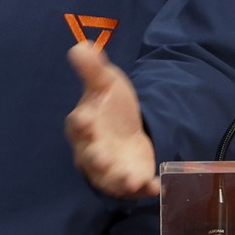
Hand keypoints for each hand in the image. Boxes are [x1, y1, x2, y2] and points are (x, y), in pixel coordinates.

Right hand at [65, 41, 158, 198]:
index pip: (77, 124)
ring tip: (133, 180)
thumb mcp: (105, 83)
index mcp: (83, 124)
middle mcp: (91, 149)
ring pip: (109, 177)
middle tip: (103, 157)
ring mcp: (109, 168)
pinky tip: (157, 185)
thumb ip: (93, 68)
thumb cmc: (109, 106)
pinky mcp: (127, 178)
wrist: (127, 127)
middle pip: (90, 156)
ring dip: (120, 179)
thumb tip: (79, 46)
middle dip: (96, 158)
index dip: (81, 122)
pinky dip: (144, 188)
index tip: (85, 118)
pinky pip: (133, 188)